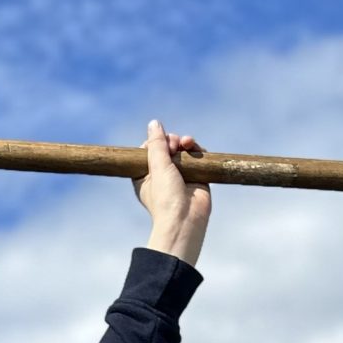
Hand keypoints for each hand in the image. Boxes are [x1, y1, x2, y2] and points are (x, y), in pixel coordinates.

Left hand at [136, 120, 209, 265]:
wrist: (186, 219)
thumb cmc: (166, 197)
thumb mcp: (157, 166)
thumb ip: (156, 143)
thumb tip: (154, 123)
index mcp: (145, 176)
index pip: (148, 150)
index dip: (154, 142)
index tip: (157, 142)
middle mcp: (162, 175)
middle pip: (166, 147)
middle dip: (170, 141)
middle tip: (173, 145)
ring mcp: (180, 176)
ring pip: (182, 150)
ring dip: (184, 142)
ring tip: (186, 143)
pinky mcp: (197, 176)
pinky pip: (197, 157)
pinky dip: (196, 150)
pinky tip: (194, 147)